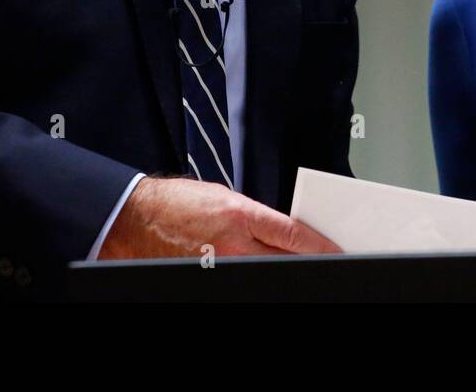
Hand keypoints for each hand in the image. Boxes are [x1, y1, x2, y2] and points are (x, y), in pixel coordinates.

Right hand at [98, 176, 340, 258]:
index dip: (320, 245)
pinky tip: (268, 270)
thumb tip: (285, 231)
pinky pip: (246, 278)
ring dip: (285, 269)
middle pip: (286, 259)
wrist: (139, 219)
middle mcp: (233, 243)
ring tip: (299, 267)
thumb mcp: (224, 197)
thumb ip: (256, 216)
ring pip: (268, 272)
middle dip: (308, 261)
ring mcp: (222, 265)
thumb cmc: (179, 203)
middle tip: (326, 262)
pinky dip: (260, 273)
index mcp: (239, 214)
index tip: (336, 251)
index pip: (292, 234)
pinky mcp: (211, 277)